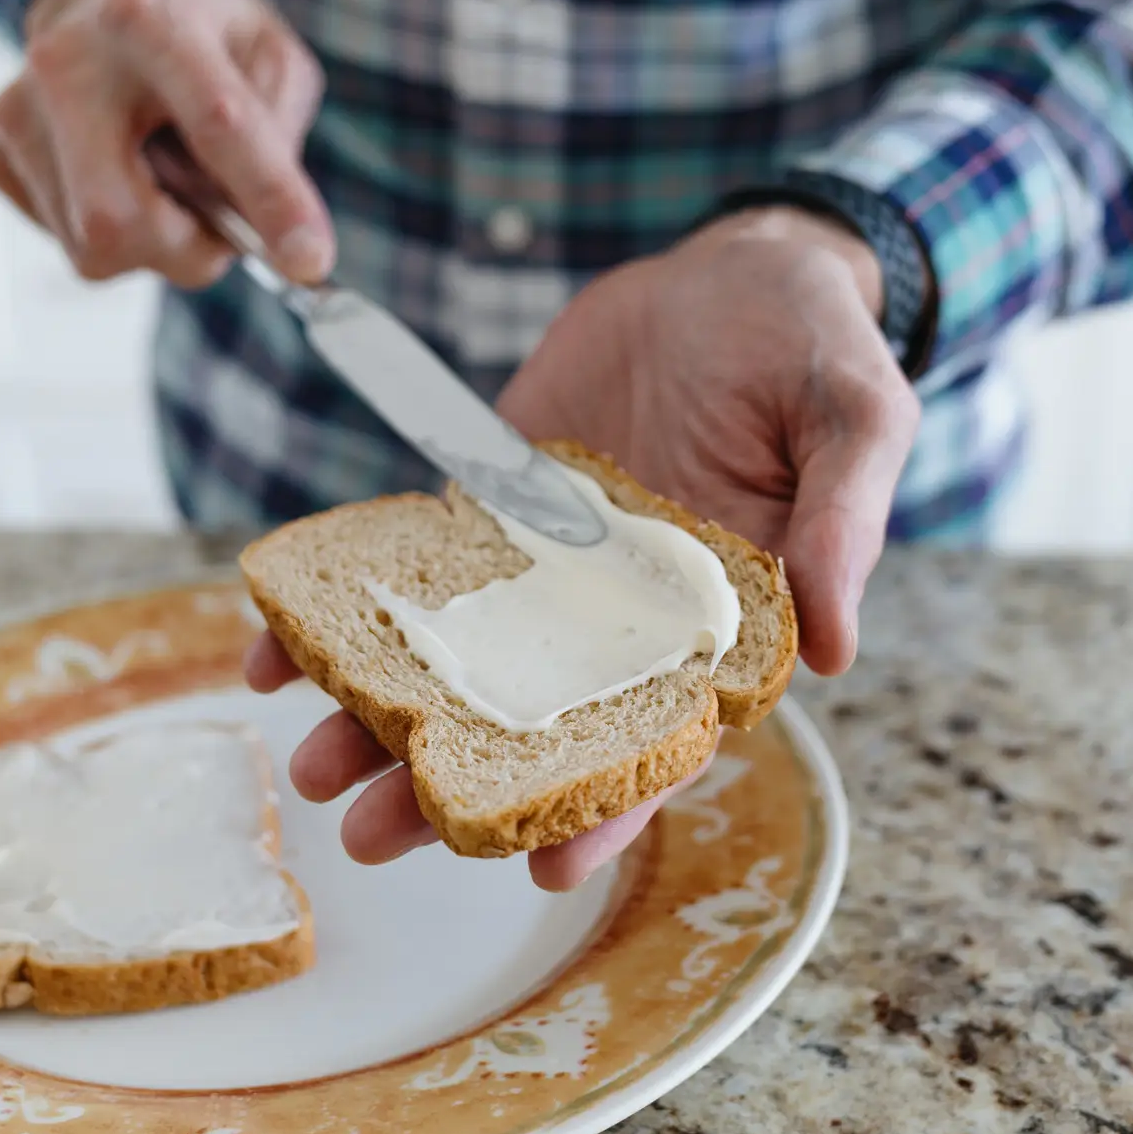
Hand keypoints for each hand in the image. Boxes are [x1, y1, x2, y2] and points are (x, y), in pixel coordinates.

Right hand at [0, 0, 332, 288]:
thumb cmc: (202, 33)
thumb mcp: (270, 53)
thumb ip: (279, 131)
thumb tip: (263, 227)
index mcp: (146, 17)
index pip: (216, 124)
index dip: (269, 200)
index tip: (310, 260)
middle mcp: (63, 62)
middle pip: (119, 218)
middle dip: (190, 248)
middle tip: (224, 226)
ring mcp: (17, 114)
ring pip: (96, 246)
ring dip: (160, 241)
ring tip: (171, 180)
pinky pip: (72, 243)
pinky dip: (121, 234)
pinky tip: (127, 178)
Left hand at [252, 206, 919, 888]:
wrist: (738, 262)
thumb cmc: (815, 345)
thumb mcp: (856, 418)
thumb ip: (841, 526)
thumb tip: (835, 649)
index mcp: (717, 623)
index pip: (660, 741)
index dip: (607, 809)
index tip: (542, 870)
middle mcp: (624, 613)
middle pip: (533, 722)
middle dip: (452, 785)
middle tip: (371, 832)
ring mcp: (550, 561)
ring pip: (461, 659)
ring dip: (383, 717)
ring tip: (310, 763)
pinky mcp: (494, 498)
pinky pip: (414, 562)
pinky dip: (350, 606)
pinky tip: (276, 644)